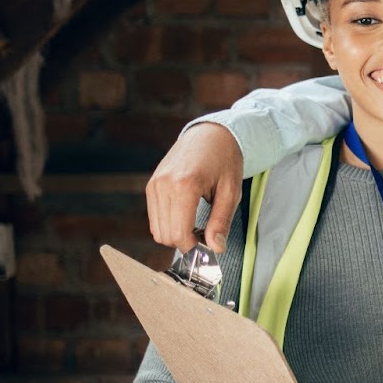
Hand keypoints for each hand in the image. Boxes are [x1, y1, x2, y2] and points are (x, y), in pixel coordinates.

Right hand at [147, 123, 243, 251]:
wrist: (211, 134)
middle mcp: (164, 185)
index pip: (179, 233)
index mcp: (185, 185)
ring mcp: (154, 184)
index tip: (208, 247)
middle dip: (185, 242)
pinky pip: (155, 217)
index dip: (193, 247)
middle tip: (206, 235)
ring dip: (176, 233)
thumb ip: (221, 221)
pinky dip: (169, 223)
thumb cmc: (225, 160)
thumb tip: (215, 249)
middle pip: (165, 234)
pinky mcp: (151, 185)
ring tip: (198, 224)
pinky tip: (187, 216)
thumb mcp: (231, 191)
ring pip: (157, 229)